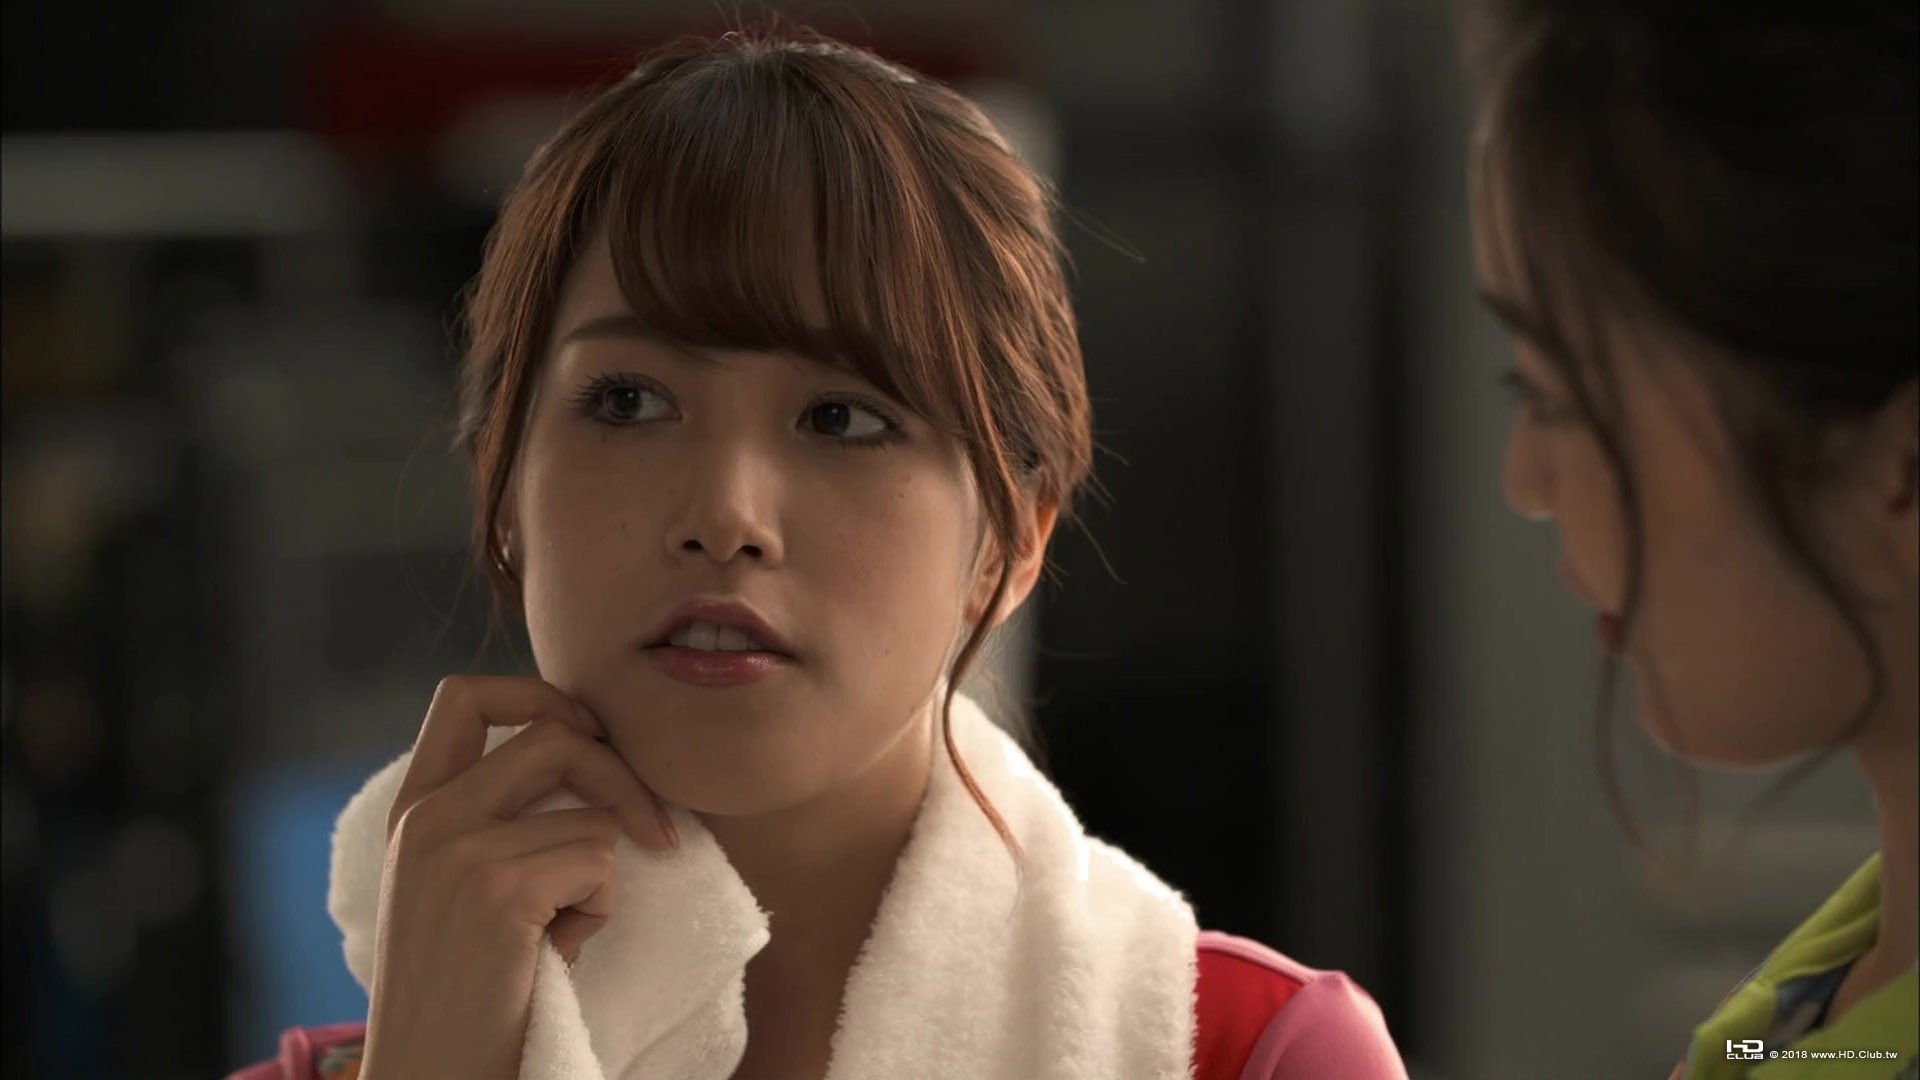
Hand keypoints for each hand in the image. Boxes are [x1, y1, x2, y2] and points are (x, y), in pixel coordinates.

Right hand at [356, 675, 676, 1079]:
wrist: (432, 1075)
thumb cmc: (468, 991)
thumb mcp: (461, 886)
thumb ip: (498, 819)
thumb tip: (595, 754)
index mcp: (412, 808)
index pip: (464, 694)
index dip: (540, 695)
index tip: (587, 739)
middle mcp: (426, 817)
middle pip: (552, 729)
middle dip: (620, 773)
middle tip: (651, 833)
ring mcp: (456, 848)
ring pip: (590, 808)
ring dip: (602, 870)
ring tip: (563, 927)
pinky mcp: (497, 889)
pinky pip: (599, 861)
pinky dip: (599, 910)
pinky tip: (558, 953)